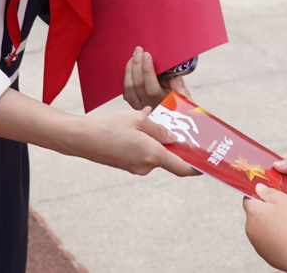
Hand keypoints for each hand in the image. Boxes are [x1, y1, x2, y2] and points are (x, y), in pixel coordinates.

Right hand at [75, 106, 199, 176]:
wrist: (81, 138)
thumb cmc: (110, 126)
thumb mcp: (139, 120)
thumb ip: (159, 129)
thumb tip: (173, 138)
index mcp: (152, 155)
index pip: (181, 167)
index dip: (195, 166)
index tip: (206, 163)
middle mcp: (145, 165)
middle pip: (168, 156)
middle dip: (174, 143)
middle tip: (179, 125)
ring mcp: (133, 167)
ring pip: (154, 152)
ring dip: (158, 139)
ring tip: (156, 118)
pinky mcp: (124, 163)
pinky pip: (142, 152)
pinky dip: (146, 140)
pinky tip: (140, 123)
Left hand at [124, 46, 190, 110]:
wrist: (172, 107)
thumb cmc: (178, 94)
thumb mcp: (183, 90)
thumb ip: (178, 86)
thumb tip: (180, 92)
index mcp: (163, 103)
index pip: (152, 89)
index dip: (147, 71)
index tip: (147, 55)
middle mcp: (150, 106)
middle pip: (138, 86)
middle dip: (137, 65)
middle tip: (138, 51)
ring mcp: (140, 106)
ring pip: (129, 88)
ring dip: (130, 70)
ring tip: (133, 57)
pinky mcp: (134, 103)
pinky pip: (126, 90)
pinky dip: (126, 77)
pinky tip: (130, 66)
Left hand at [244, 184, 286, 271]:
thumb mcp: (284, 199)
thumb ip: (269, 192)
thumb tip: (258, 188)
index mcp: (253, 213)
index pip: (248, 199)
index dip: (259, 194)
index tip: (270, 194)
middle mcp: (251, 229)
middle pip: (258, 213)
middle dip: (271, 209)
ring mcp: (258, 244)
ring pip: (265, 227)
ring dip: (276, 222)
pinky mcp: (266, 255)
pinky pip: (270, 240)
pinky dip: (278, 235)